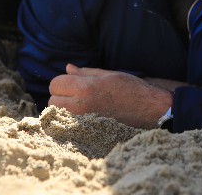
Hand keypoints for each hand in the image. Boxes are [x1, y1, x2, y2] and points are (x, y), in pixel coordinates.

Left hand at [48, 64, 175, 128]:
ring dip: (63, 109)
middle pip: (52, 101)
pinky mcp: (88, 134)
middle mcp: (80, 107)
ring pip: (57, 116)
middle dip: (60, 96)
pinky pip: (67, 127)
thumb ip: (85, 72)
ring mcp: (83, 123)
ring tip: (81, 106)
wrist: (149, 111)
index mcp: (85, 89)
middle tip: (76, 95)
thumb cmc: (131, 89)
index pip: (55, 84)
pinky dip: (70, 121)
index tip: (72, 83)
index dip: (62, 82)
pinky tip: (84, 117)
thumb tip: (67, 68)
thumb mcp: (108, 74)